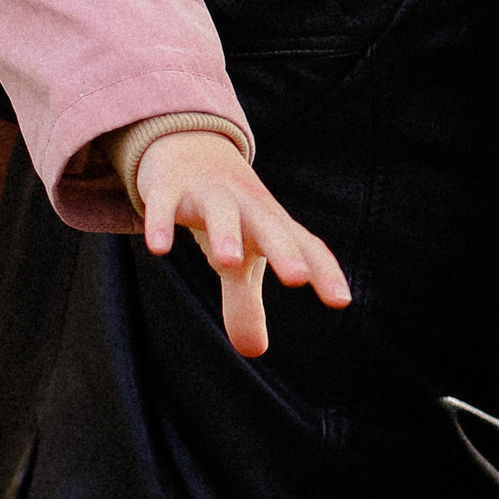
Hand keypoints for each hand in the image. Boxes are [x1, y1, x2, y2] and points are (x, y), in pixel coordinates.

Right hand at [126, 131, 351, 358]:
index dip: (324, 271)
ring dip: (227, 233)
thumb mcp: (238, 258)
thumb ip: (245, 301)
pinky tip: (158, 249)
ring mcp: (208, 192)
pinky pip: (164, 203)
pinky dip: (162, 222)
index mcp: (271, 224)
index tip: (341, 301)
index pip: (306, 245)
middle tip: (296, 278)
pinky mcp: (170, 187)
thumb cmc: (229, 214)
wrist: (190, 147)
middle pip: (269, 225)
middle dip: (282, 250)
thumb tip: (255, 351)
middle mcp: (246, 206)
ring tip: (229, 262)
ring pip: (222, 210)